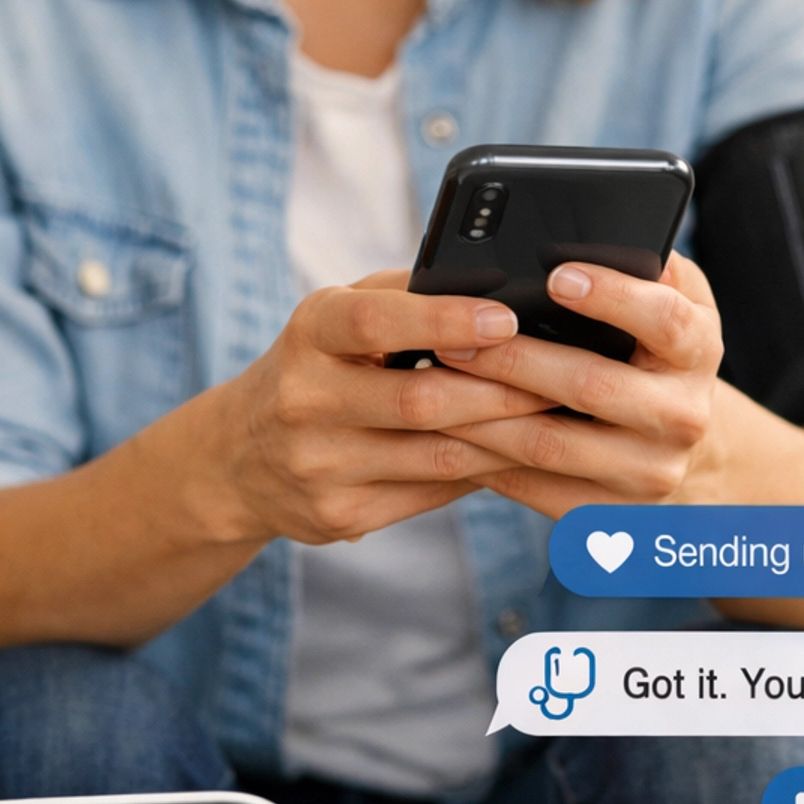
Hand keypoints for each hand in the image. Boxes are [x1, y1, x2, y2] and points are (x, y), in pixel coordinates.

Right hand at [205, 272, 553, 545]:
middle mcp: (304, 400)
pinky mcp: (339, 516)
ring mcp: (319, 466)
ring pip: (437, 456)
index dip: (444, 319)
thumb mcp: (336, 316)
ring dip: (507, 438)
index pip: (376, 321)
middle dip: (503, 390)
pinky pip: (432, 493)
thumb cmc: (316, 365)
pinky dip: (482, 473)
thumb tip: (496, 287)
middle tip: (565, 378)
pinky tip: (517, 457)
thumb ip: (404, 297)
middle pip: (421, 401)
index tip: (507, 317)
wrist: (238, 458)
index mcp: (309, 333)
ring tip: (557, 419)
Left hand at [430, 252, 724, 517]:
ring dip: (483, 413)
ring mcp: (648, 472)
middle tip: (454, 335)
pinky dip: (485, 458)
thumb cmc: (655, 349)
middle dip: (515, 358)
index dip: (615, 297)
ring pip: (552, 445)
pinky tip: (447, 429)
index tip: (558, 275)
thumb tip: (593, 227)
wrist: (680, 444)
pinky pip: (536, 487)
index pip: (666, 320)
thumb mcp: (669, 298)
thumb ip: (643, 263)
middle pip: (593, 386)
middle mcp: (683, 416)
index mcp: (699, 351)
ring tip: (435, 380)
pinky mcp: (609, 514)